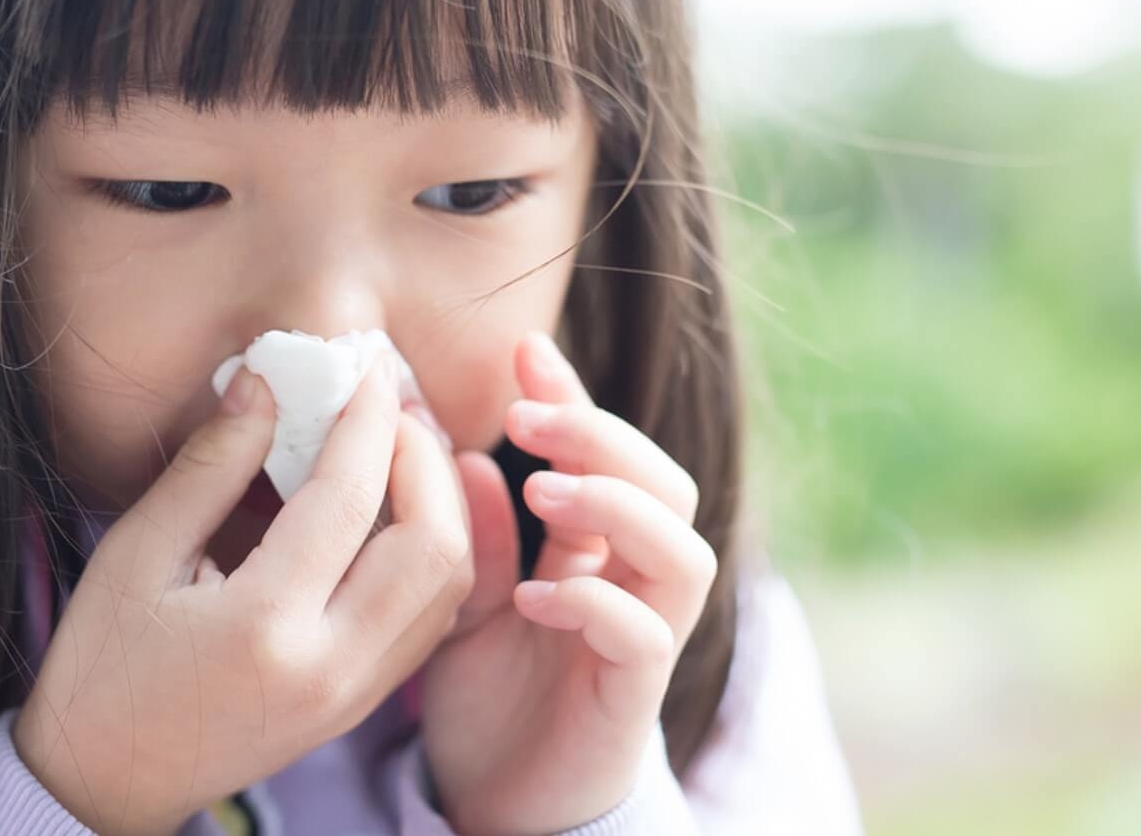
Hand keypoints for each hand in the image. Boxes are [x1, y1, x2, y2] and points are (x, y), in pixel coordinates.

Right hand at [12, 357, 474, 835]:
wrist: (103, 784)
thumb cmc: (103, 667)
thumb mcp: (137, 554)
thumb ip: (211, 465)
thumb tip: (265, 381)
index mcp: (264, 626)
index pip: (347, 499)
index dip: (365, 420)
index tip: (364, 366)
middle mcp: (330, 666)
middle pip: (433, 544)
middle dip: (424, 459)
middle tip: (388, 409)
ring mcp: (356, 694)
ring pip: (448, 584)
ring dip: (441, 505)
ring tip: (397, 449)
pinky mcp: (363, 705)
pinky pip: (431, 618)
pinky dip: (431, 553)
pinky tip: (394, 511)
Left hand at [418, 332, 716, 835]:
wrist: (492, 804)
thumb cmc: (485, 699)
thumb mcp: (456, 602)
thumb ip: (468, 536)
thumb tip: (460, 454)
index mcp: (594, 551)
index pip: (607, 455)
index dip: (576, 398)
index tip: (525, 350)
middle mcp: (633, 584)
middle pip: (667, 485)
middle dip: (604, 437)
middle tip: (525, 418)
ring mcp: (642, 639)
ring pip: (684, 551)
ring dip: (618, 507)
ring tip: (546, 490)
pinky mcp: (632, 698)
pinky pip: (647, 636)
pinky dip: (598, 605)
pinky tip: (536, 598)